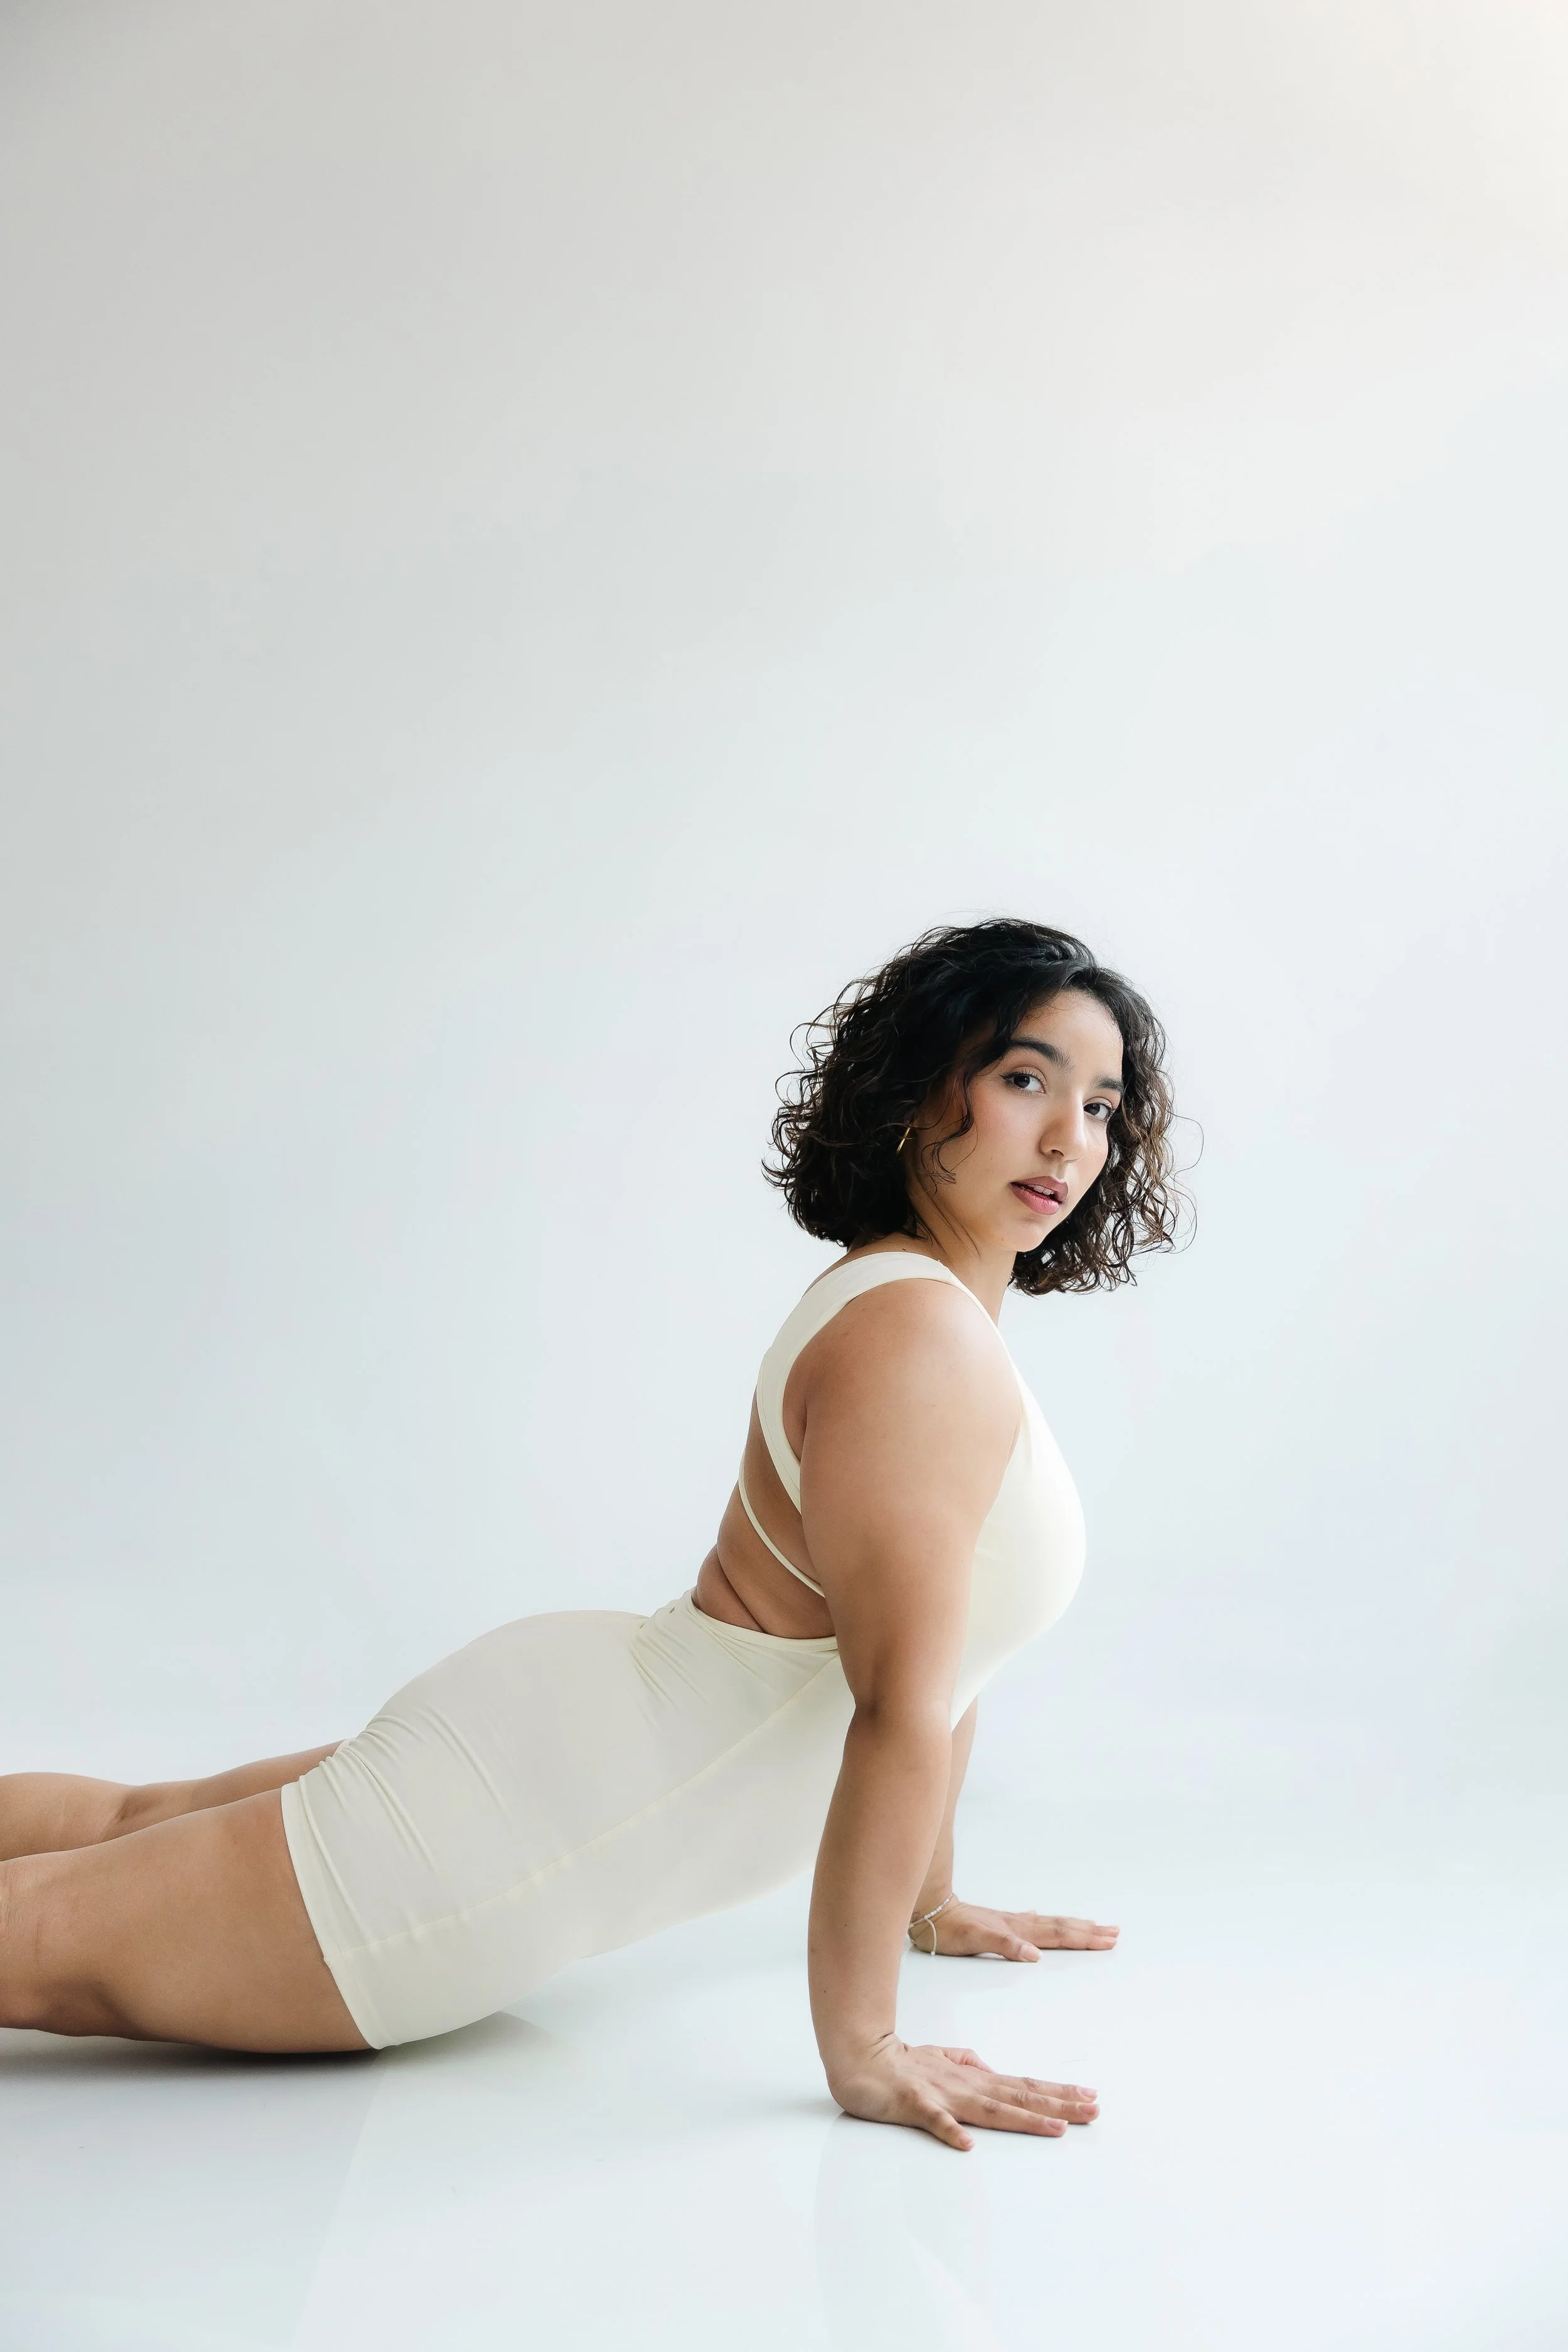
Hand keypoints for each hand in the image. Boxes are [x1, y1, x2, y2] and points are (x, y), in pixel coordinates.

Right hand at [831, 2038, 1099, 2150]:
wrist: (857, 2057)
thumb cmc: (898, 2062)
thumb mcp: (938, 2057)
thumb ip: (965, 2060)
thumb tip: (988, 2066)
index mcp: (972, 2078)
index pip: (1023, 2085)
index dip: (1057, 2091)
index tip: (1089, 2096)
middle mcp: (965, 2086)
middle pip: (1019, 2096)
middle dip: (1059, 2104)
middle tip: (1094, 2109)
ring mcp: (941, 2095)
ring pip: (990, 2109)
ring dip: (1025, 2118)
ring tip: (1058, 2127)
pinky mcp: (914, 2104)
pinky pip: (934, 2121)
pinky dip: (950, 2131)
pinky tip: (967, 2144)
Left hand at [910, 1898, 1118, 1959]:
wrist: (932, 1913)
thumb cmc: (953, 1930)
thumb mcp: (978, 1941)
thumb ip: (1006, 1946)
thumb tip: (1035, 1956)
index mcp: (1019, 1929)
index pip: (1058, 1934)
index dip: (1084, 1938)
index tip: (1109, 1939)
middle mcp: (1019, 1924)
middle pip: (1061, 1927)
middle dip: (1089, 1931)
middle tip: (1114, 1932)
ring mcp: (1011, 1922)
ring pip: (1050, 1924)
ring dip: (1074, 1926)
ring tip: (1093, 1925)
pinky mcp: (1000, 1923)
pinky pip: (1032, 1923)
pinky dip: (1044, 1923)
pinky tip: (1040, 1917)